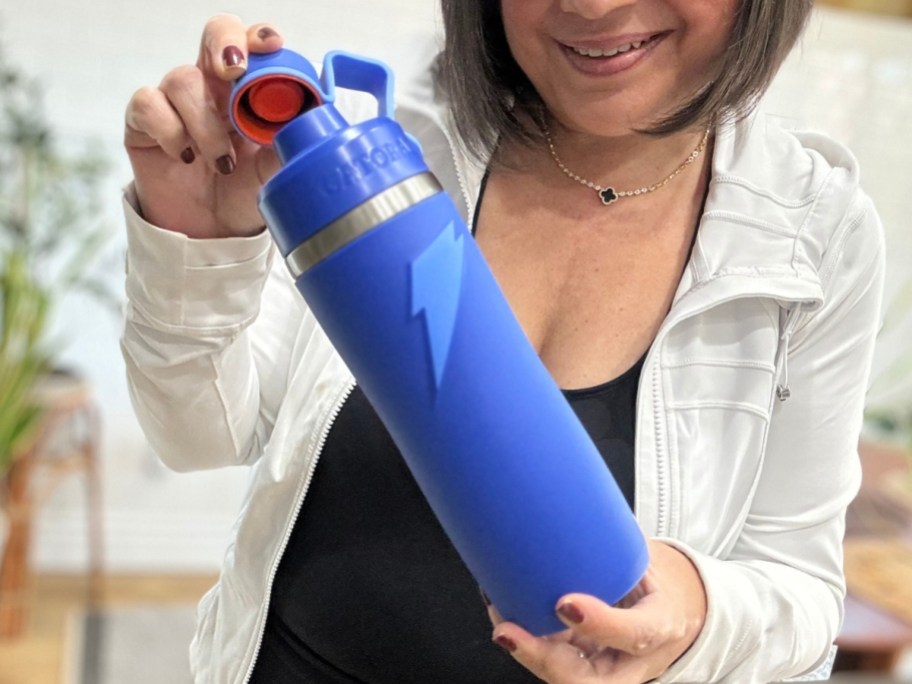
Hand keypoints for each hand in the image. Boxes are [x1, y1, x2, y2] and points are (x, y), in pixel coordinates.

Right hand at [124, 15, 283, 237]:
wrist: (210, 232)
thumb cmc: (243, 194)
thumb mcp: (272, 174)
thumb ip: (286, 149)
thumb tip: (307, 127)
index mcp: (249, 91)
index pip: (253, 45)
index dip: (260, 37)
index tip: (272, 46)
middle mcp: (214, 86)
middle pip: (215, 34)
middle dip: (225, 44)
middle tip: (234, 71)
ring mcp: (177, 100)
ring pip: (183, 80)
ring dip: (206, 123)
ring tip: (222, 162)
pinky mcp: (145, 121)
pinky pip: (149, 104)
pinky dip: (169, 131)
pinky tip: (184, 156)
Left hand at [490, 540, 706, 683]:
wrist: (674, 620)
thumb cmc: (661, 589)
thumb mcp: (654, 562)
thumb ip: (622, 540)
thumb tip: (584, 496)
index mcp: (660, 627)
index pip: (635, 634)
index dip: (599, 624)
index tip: (564, 603)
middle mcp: (631, 660)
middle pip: (585, 680)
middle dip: (540, 658)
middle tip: (507, 631)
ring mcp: (604, 669)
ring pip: (562, 675)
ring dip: (524, 648)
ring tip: (497, 614)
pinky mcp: (582, 666)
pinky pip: (552, 660)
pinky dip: (524, 640)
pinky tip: (502, 611)